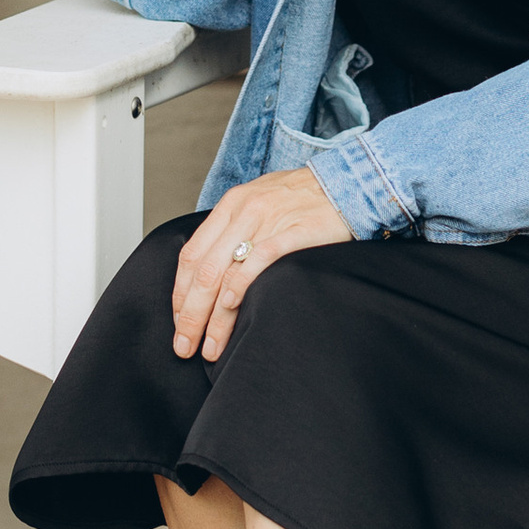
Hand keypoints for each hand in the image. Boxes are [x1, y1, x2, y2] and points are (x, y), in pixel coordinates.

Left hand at [171, 167, 351, 362]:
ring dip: (212, 318)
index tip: (180, 323)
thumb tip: (214, 272)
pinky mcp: (294, 232)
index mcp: (231, 205)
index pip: (191, 255)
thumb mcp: (260, 202)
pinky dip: (240, 287)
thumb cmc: (304, 197)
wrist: (349, 181)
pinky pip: (258, 262)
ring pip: (223, 274)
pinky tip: (232, 309)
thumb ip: (236, 230)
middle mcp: (242, 212)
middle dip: (189, 316)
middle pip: (202, 271)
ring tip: (210, 347)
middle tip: (184, 346)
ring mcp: (267, 221)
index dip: (180, 294)